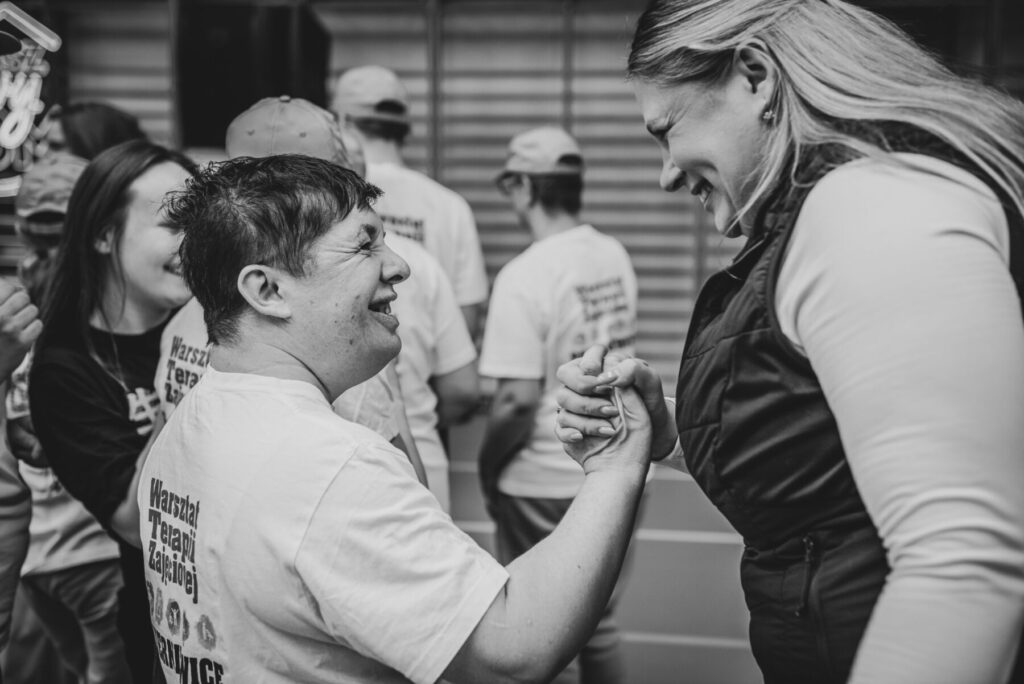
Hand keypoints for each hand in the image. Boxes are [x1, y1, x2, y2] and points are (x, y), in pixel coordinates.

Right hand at [0, 280, 40, 378]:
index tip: (10, 299)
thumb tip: (20, 287)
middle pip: (23, 296)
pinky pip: (38, 324)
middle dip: (21, 303)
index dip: (12, 291)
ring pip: (33, 310)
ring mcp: (10, 330)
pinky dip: (33, 328)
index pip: (8, 287)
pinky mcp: (21, 343)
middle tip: (15, 313)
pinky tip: (23, 334)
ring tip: (17, 325)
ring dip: (27, 316)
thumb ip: (2, 300)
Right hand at [555, 344, 677, 460]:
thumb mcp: (649, 383)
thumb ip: (632, 370)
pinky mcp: (571, 426)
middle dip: (585, 392)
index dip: (592, 368)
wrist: (650, 436)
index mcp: (601, 367)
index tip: (608, 384)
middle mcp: (584, 384)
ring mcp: (575, 405)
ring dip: (586, 415)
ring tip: (610, 428)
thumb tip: (607, 374)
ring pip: (562, 401)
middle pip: (564, 375)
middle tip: (609, 408)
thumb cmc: (648, 405)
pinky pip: (559, 427)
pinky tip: (582, 437)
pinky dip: (569, 432)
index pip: (585, 359)